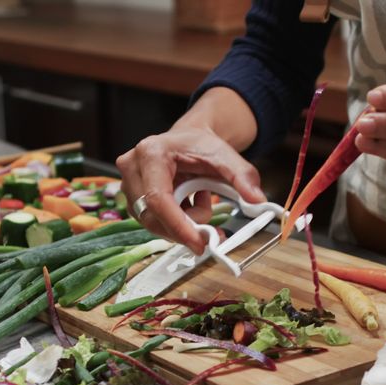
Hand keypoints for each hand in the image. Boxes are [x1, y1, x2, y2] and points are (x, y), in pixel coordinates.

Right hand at [116, 127, 264, 253]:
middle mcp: (133, 168)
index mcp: (151, 153)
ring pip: (153, 223)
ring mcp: (129, 184)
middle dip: (183, 229)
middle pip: (153, 216)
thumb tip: (256, 199)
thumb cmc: (200, 144)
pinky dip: (176, 221)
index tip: (198, 243)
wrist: (188, 139)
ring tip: (201, 202)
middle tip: (209, 235)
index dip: (178, 226)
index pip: (158, 199)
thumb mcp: (225, 155)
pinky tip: (190, 205)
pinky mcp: (133, 198)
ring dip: (182, 223)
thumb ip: (243, 176)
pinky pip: (154, 222)